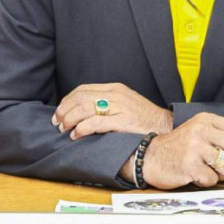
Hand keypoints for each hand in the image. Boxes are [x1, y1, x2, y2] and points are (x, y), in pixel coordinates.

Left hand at [52, 83, 172, 138]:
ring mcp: (119, 107)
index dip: (68, 100)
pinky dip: (82, 128)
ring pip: (85, 108)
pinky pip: (95, 122)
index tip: (60, 111)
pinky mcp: (122, 120)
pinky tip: (76, 135)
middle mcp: (116, 95)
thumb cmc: (144, 119)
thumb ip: (107, 104)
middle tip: (57, 122)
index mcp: (115, 88)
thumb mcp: (125, 104)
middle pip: (81, 98)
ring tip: (65, 130)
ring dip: (70, 120)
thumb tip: (84, 112)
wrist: (165, 127)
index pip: (83, 89)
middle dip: (65, 110)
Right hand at [140, 113, 223, 189]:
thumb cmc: (180, 147)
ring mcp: (194, 146)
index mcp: (207, 119)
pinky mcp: (189, 164)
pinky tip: (198, 176)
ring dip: (223, 174)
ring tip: (211, 172)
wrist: (151, 158)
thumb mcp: (204, 133)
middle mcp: (201, 129)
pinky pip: (212, 179)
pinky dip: (207, 182)